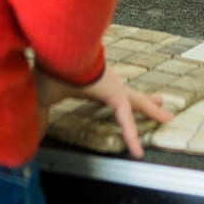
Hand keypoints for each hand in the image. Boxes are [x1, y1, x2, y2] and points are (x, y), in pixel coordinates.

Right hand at [35, 67, 171, 158]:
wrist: (58, 49)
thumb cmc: (51, 67)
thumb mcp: (45, 96)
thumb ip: (42, 116)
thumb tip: (34, 135)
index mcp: (93, 82)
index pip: (109, 93)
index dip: (115, 98)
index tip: (118, 98)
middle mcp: (107, 82)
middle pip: (130, 94)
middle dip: (144, 98)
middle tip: (158, 100)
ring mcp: (114, 86)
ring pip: (137, 102)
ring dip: (151, 109)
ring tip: (168, 116)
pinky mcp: (116, 94)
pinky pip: (127, 120)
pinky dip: (132, 138)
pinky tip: (138, 154)